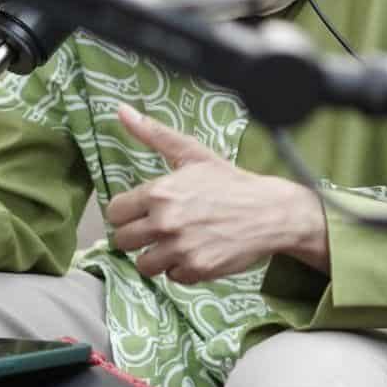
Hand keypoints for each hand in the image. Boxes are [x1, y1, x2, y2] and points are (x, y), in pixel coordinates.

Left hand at [106, 103, 327, 281]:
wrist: (272, 211)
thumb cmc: (230, 182)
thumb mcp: (193, 154)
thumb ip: (154, 135)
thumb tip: (121, 110)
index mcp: (160, 192)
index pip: (115, 212)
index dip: (128, 212)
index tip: (143, 211)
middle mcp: (166, 222)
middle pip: (123, 241)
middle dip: (139, 235)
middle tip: (161, 227)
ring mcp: (181, 248)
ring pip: (143, 264)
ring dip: (157, 255)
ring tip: (177, 242)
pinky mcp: (196, 270)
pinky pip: (171, 277)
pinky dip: (181, 268)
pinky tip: (196, 252)